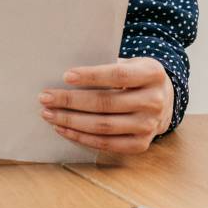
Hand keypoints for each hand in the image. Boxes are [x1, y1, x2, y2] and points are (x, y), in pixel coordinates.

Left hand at [39, 58, 174, 153]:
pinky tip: (63, 129)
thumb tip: (64, 75)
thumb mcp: (128, 63)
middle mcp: (154, 101)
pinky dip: (82, 137)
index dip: (91, 76)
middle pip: (106, 103)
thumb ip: (105, 66)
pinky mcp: (141, 143)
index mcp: (152, 74)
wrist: (163, 99)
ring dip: (71, 121)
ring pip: (104, 126)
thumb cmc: (134, 76)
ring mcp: (149, 125)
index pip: (118, 75)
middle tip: (44, 97)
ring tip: (48, 114)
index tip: (65, 76)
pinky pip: (107, 144)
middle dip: (70, 100)